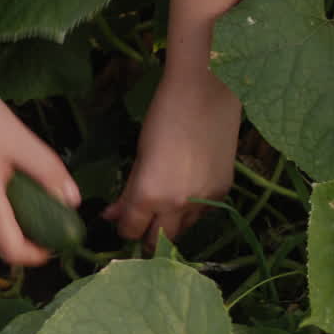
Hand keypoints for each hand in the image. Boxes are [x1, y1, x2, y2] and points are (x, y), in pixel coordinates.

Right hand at [0, 69, 81, 266]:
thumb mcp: (20, 140)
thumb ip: (47, 171)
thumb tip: (71, 199)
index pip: (10, 249)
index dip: (34, 256)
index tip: (52, 247)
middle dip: (24, 240)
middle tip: (47, 224)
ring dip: (9, 223)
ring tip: (31, 200)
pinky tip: (7, 181)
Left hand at [105, 66, 242, 243]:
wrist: (205, 93)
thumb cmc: (162, 118)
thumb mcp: (139, 157)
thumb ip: (127, 192)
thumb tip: (110, 216)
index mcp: (149, 195)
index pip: (132, 231)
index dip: (125, 227)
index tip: (123, 220)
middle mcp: (177, 205)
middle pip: (158, 240)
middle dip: (147, 234)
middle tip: (142, 221)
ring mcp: (203, 200)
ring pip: (182, 229)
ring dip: (171, 223)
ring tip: (164, 202)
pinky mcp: (223, 191)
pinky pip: (203, 213)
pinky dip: (192, 208)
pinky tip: (186, 189)